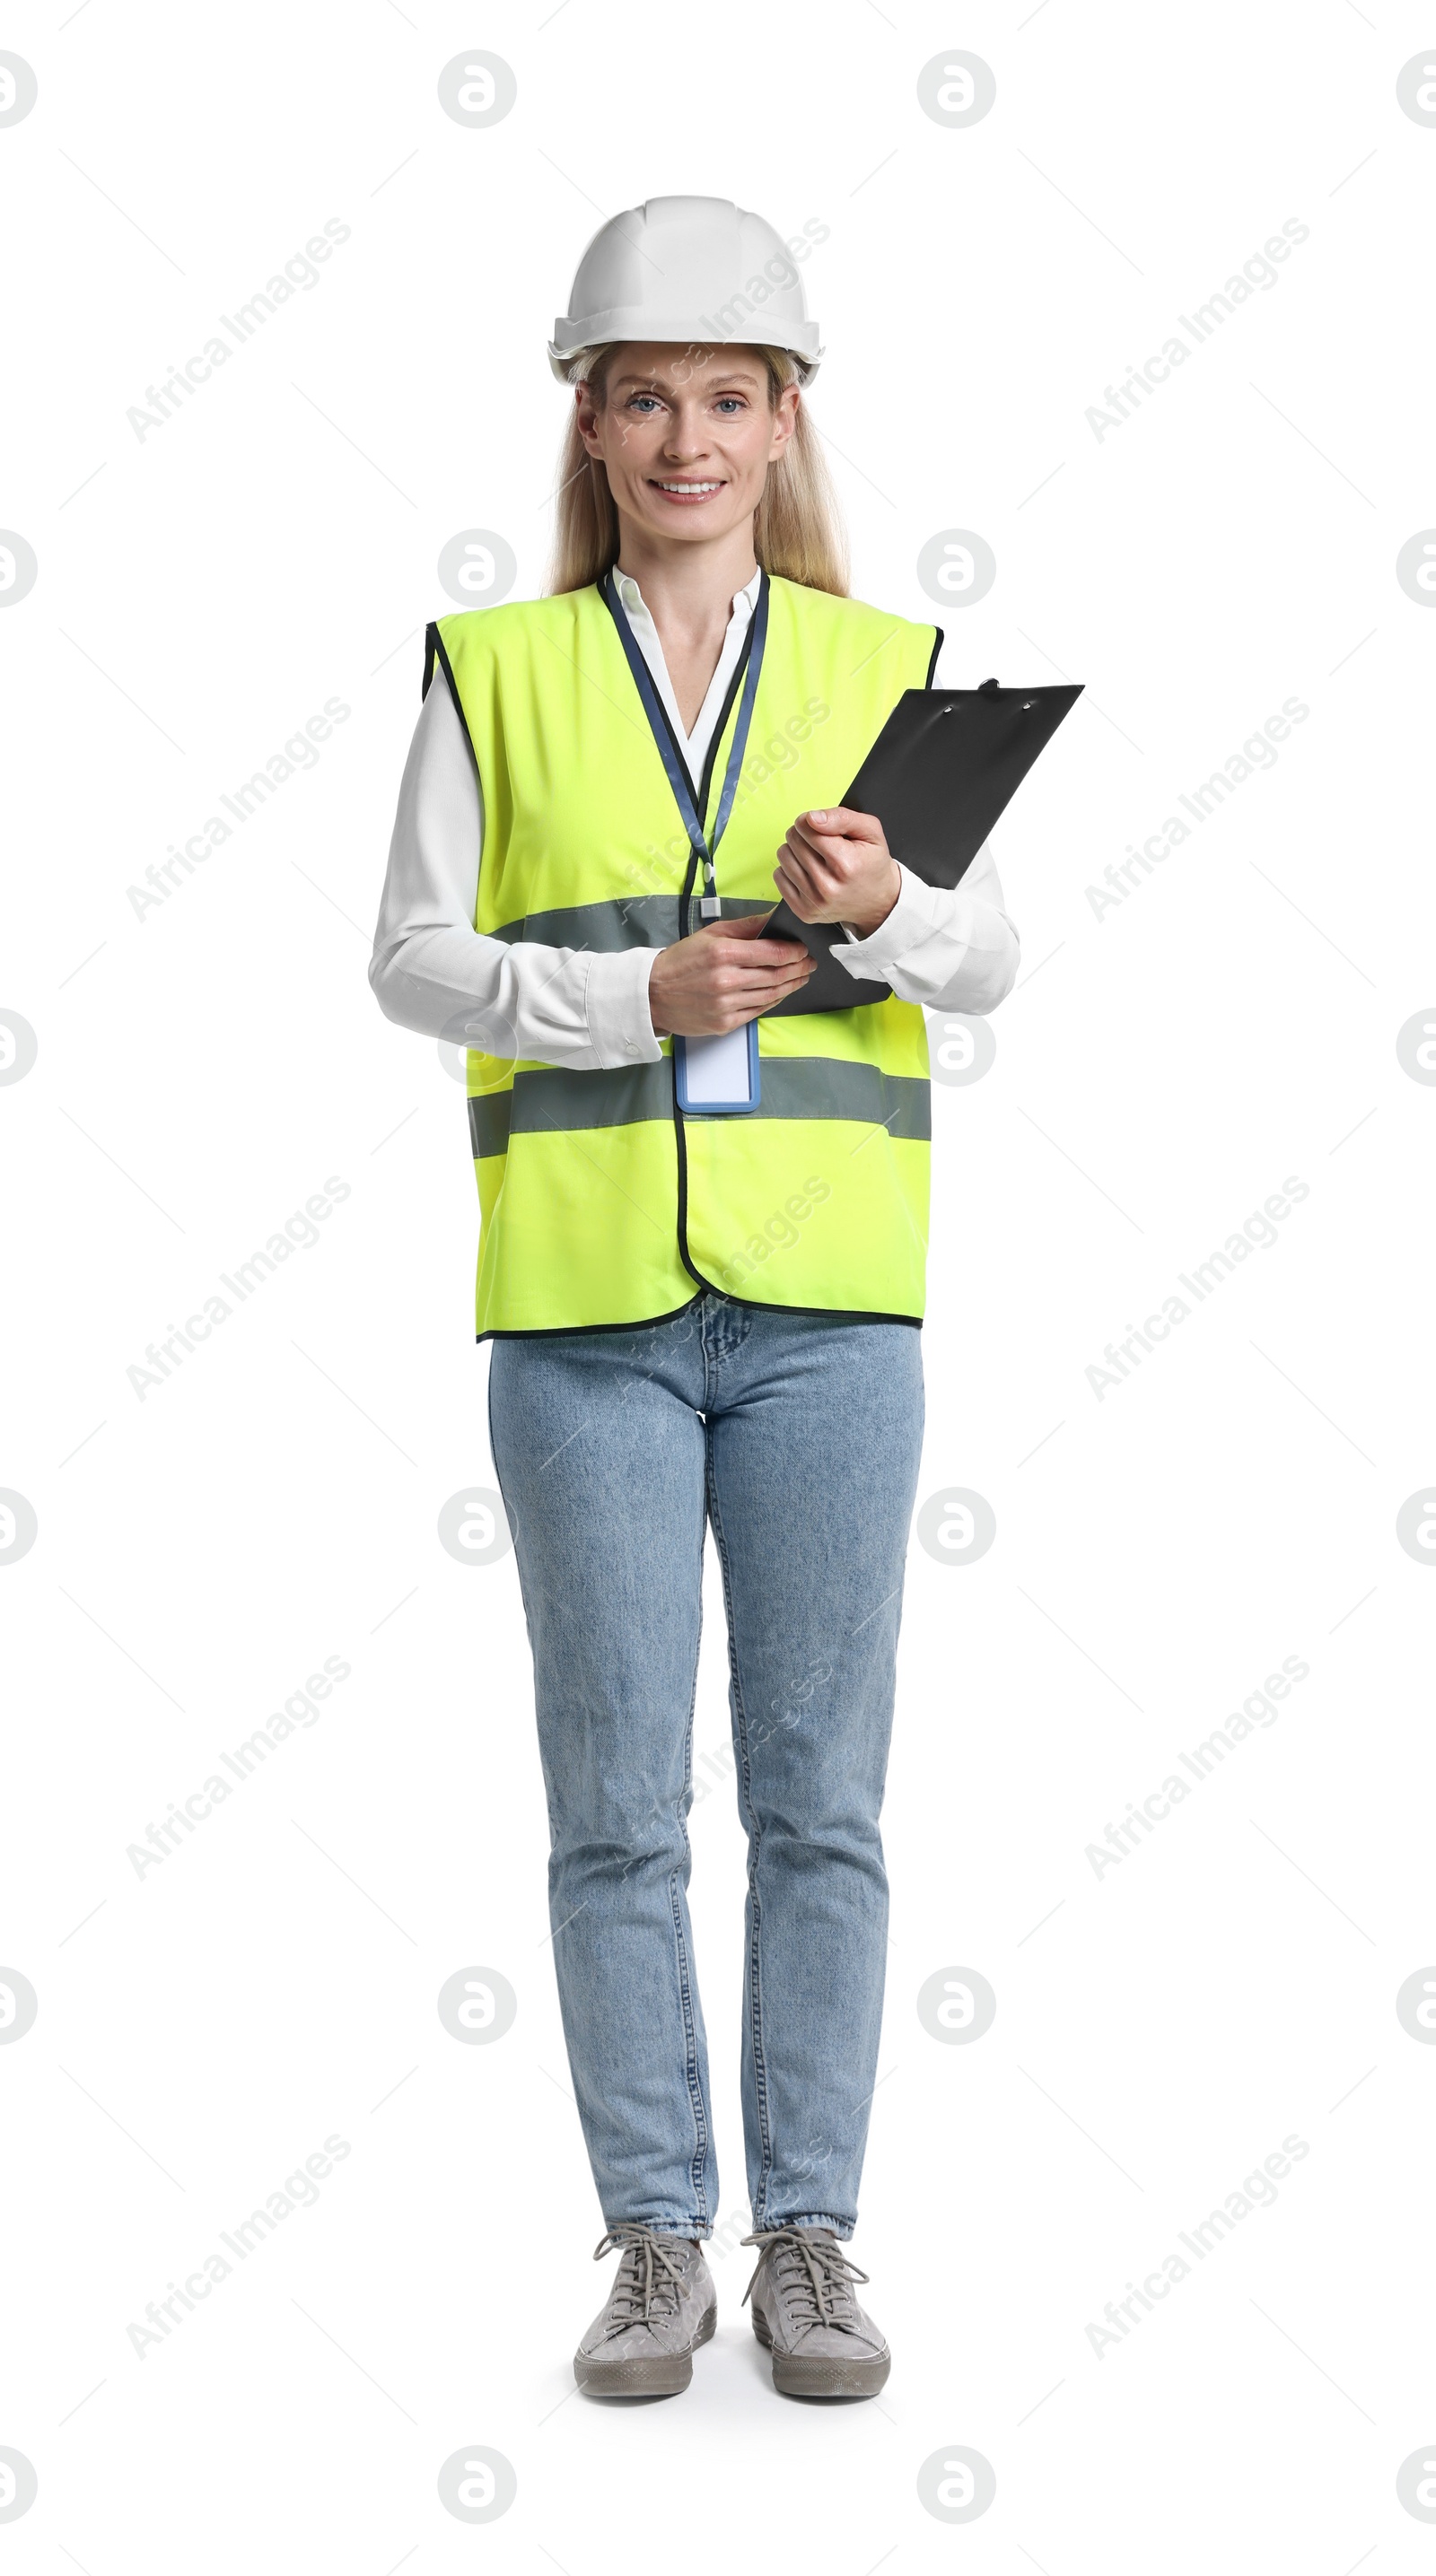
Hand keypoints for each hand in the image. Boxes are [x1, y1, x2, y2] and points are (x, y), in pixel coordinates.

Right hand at [648, 911, 815, 1036]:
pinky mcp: (725, 1023)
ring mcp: (727, 1004)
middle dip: (799, 968)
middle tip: (809, 963)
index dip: (795, 951)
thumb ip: (745, 927)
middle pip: (777, 974)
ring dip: (791, 985)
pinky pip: (759, 1010)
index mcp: (724, 954)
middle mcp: (727, 980)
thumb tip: (773, 918)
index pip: (773, 952)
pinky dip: (774, 1000)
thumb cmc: (680, 962)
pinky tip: (781, 992)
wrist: (653, 994)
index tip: (803, 949)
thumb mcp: (711, 934)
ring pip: (772, 994)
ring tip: (801, 977)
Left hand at [774, 807, 899, 933]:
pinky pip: (779, 877)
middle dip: (804, 835)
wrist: (878, 901)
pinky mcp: (804, 911)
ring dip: (796, 851)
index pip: (807, 828)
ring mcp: (814, 901)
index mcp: (845, 863)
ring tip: (815, 857)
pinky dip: (790, 870)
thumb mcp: (870, 831)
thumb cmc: (872, 863)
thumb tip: (812, 818)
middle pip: (793, 840)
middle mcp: (827, 885)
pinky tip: (808, 872)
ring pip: (783, 856)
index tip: (822, 827)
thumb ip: (842, 817)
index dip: (812, 821)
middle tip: (821, 843)